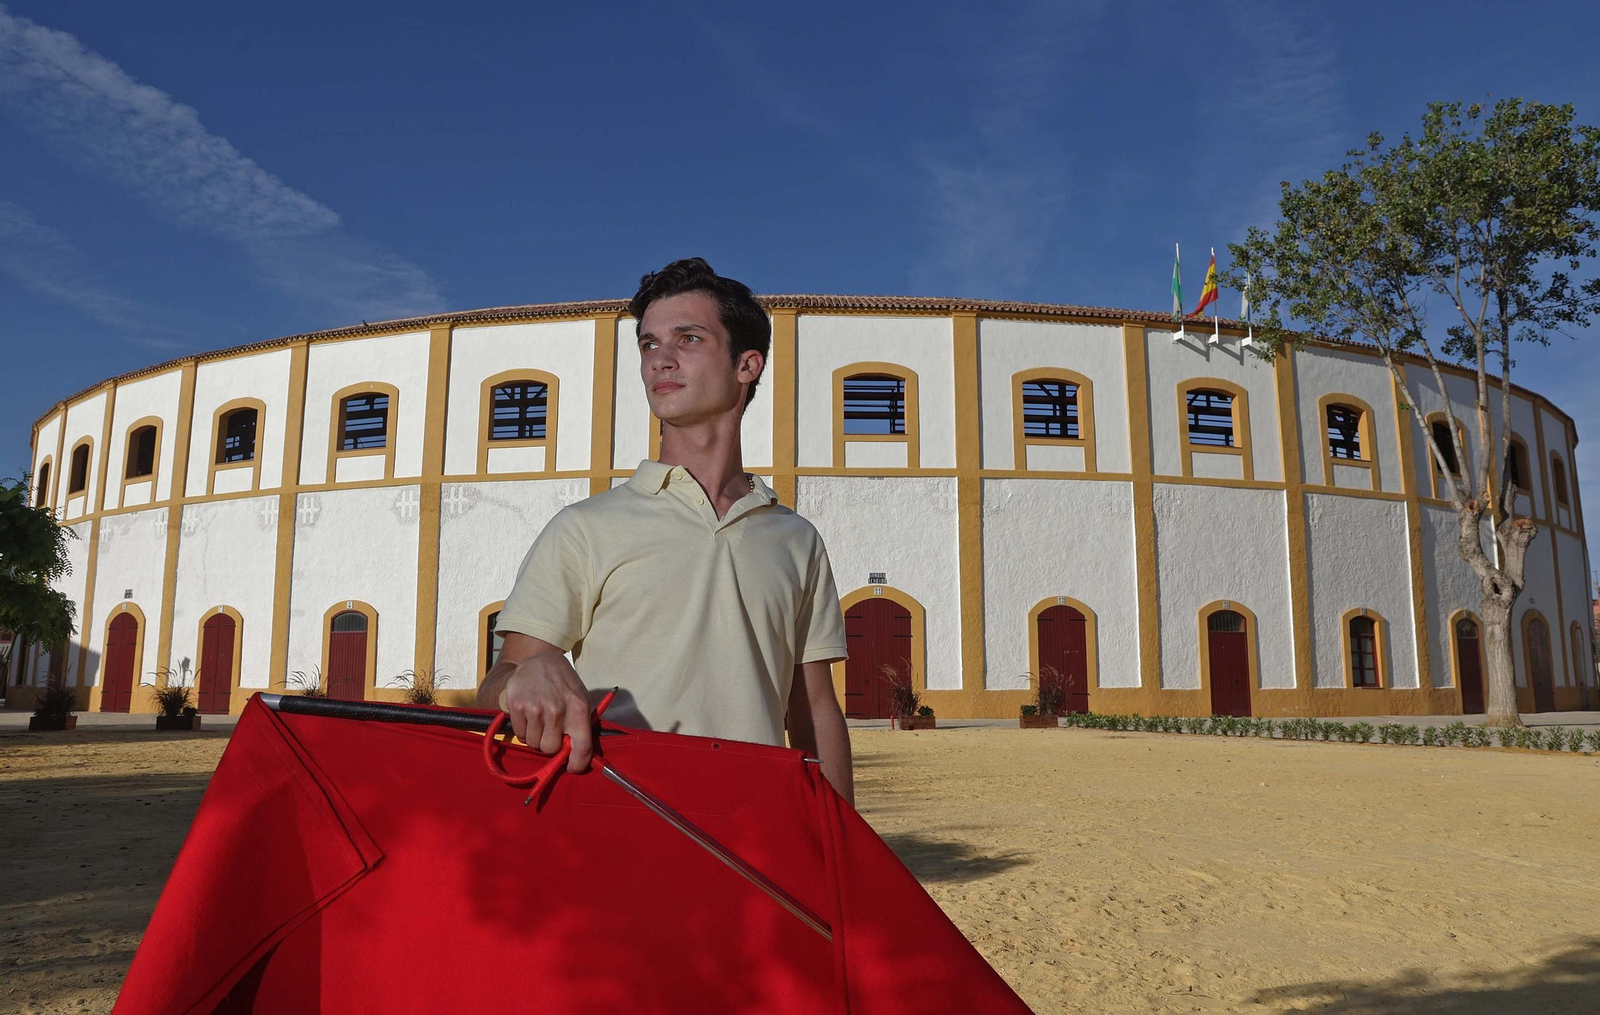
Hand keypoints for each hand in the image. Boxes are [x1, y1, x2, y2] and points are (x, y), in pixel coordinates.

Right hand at [497, 651, 593, 772]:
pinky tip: (529, 714)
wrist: (541, 660)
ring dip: (536, 737)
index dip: (578, 764)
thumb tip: (578, 756)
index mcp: (578, 709)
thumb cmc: (564, 684)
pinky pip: (519, 735)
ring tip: (540, 719)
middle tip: (551, 732)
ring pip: (533, 744)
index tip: (573, 767)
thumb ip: (580, 726)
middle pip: (551, 749)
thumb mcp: (580, 699)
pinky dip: (524, 730)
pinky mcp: (517, 706)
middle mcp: (557, 711)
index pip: (582, 747)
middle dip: (551, 745)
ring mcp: (535, 709)